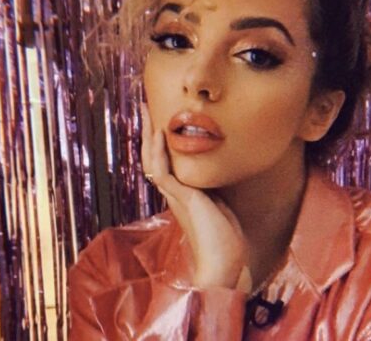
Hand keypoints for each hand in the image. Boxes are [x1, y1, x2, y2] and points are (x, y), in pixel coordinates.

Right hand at [141, 107, 251, 291]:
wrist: (223, 264)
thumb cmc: (225, 240)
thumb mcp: (221, 205)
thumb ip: (214, 189)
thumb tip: (218, 171)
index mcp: (183, 193)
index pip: (165, 161)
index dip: (159, 140)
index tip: (158, 119)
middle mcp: (174, 192)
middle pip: (153, 156)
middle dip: (149, 131)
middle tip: (145, 107)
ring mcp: (176, 195)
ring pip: (153, 160)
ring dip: (149, 135)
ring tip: (147, 112)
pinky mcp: (182, 199)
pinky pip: (163, 171)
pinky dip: (159, 152)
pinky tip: (161, 133)